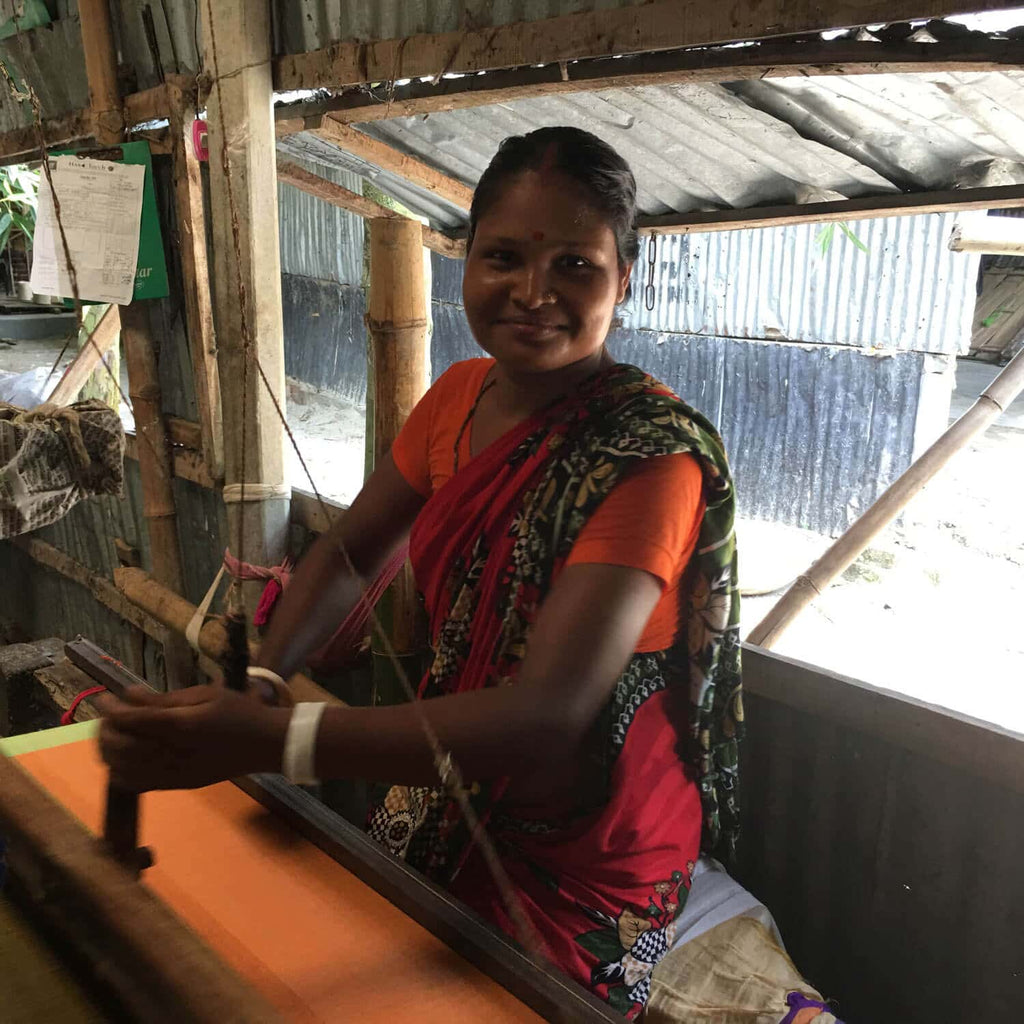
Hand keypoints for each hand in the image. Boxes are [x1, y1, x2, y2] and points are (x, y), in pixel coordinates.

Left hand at [98, 685, 288, 791]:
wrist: (265, 744)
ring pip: (123, 768)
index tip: (104, 697)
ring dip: (109, 751)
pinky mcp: (177, 786)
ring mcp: (174, 774)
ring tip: (112, 734)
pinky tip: (122, 757)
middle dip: (106, 730)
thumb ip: (164, 699)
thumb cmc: (239, 712)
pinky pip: (137, 784)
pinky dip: (120, 771)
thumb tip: (128, 695)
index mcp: (182, 726)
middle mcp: (173, 754)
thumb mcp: (205, 695)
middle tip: (107, 715)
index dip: (111, 709)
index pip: (132, 720)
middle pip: (122, 746)